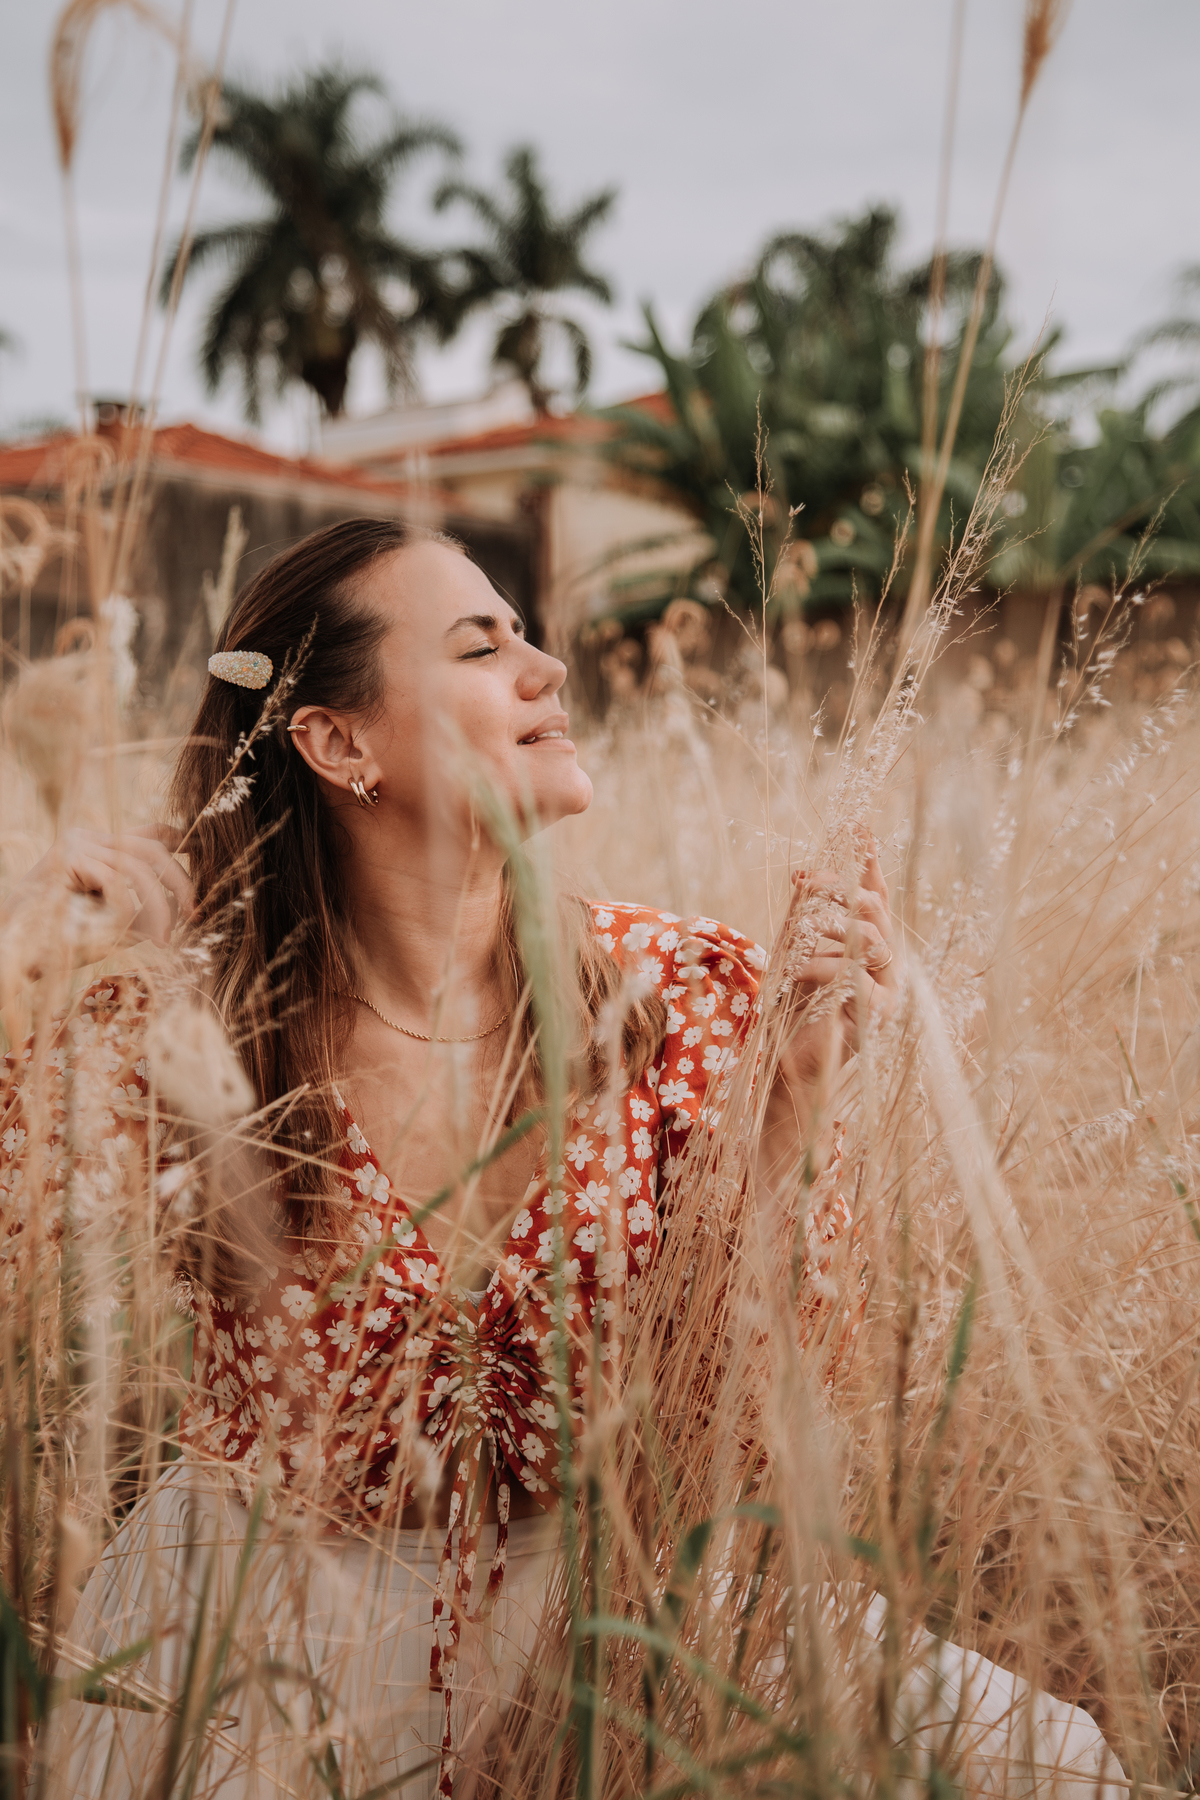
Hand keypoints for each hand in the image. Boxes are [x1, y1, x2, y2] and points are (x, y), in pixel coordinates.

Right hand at [0, 825, 193, 985]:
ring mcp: (76, 843)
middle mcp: (87, 837)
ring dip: (160, 905)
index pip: (149, 834)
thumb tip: (185, 909)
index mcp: (96, 845)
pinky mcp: (68, 857)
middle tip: (194, 914)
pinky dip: (130, 907)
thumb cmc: (62, 943)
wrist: (16, 954)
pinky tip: (130, 930)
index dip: (182, 840)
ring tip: (165, 937)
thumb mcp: (114, 922)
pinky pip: (117, 879)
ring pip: (140, 865)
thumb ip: (145, 910)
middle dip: (181, 882)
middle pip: (153, 847)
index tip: (206, 855)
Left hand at [776, 836, 900, 1098]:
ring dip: (825, 931)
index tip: (857, 826)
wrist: (788, 1063)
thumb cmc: (793, 1010)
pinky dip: (818, 967)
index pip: (874, 896)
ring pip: (868, 937)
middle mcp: (885, 966)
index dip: (868, 862)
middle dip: (839, 888)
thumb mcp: (793, 951)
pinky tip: (795, 975)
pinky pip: (852, 973)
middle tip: (807, 881)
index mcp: (868, 948)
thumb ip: (802, 915)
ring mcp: (886, 990)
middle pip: (875, 909)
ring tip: (795, 943)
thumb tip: (801, 871)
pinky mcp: (876, 1015)